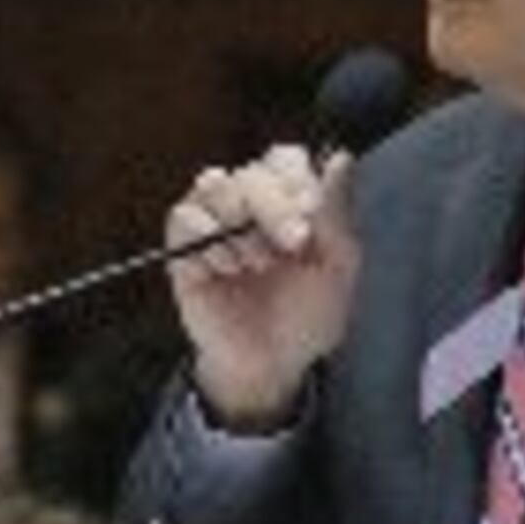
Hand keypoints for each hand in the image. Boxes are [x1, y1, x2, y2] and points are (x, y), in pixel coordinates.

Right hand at [163, 144, 359, 429]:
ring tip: (257, 263)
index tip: (311, 215)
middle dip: (275, 205)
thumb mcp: (338, 269)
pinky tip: (228, 269)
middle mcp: (249, 204)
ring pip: (214, 184)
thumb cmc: (305, 317)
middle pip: (252, 171)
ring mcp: (214, 223)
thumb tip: (340, 159)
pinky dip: (210, 240)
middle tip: (293, 245)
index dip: (296, 180)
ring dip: (241, 223)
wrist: (269, 364)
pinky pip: (185, 217)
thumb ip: (337, 214)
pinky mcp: (183, 248)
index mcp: (288, 201)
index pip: (284, 159)